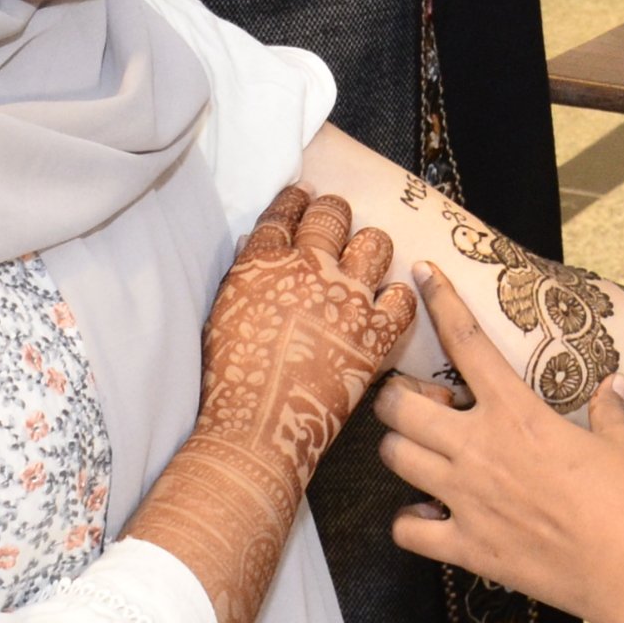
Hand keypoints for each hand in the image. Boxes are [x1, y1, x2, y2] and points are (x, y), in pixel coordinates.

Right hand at [196, 187, 416, 475]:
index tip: (302, 196)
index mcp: (264, 262)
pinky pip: (401, 297)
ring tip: (367, 253)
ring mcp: (346, 296)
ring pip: (375, 244)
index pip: (283, 213)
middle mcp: (308, 267)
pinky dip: (399, 297)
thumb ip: (244, 276)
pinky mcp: (376, 330)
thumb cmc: (231, 379)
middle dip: (335, 212)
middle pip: (331, 216)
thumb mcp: (222, 315)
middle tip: (337, 216)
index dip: (294, 201)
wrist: (259, 427)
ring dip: (371, 246)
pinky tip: (390, 302)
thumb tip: (255, 246)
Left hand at [380, 268, 623, 622]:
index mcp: (518, 413)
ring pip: (396, 458)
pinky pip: (407, 530)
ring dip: (401, 448)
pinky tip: (428, 514)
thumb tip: (612, 387)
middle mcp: (480, 450)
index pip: (467, 341)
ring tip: (421, 449)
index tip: (422, 274)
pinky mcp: (466, 548)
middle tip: (417, 399)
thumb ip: (608, 410)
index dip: (441, 301)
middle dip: (397, 394)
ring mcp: (466, 500)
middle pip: (400, 405)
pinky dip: (410, 520)